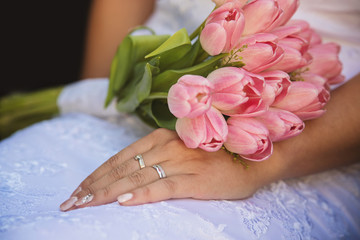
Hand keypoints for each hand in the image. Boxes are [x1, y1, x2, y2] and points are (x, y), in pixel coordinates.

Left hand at [60, 128, 271, 210]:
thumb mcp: (179, 152)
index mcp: (160, 137)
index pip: (119, 158)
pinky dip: (142, 194)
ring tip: (86, 205)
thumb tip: (127, 175)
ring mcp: (181, 162)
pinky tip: (124, 202)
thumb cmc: (212, 157)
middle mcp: (167, 146)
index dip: (96, 174)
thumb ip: (155, 158)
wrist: (250, 161)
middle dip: (93, 186)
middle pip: (122, 168)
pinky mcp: (196, 179)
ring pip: (136, 177)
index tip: (78, 190)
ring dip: (107, 192)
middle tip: (71, 203)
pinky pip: (164, 187)